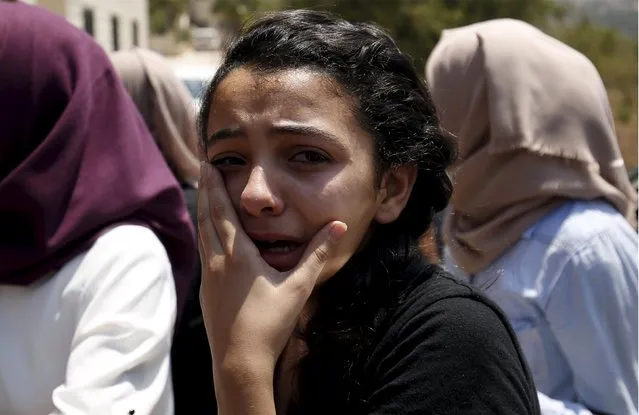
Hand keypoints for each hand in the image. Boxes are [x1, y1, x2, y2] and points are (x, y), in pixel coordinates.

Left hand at [197, 163, 346, 378]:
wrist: (239, 361)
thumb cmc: (269, 324)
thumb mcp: (298, 286)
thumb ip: (317, 254)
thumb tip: (339, 227)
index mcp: (237, 255)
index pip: (222, 210)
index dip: (215, 185)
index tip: (208, 163)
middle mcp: (217, 262)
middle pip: (206, 217)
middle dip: (206, 190)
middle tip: (203, 168)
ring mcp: (209, 278)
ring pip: (202, 236)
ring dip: (203, 212)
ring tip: (205, 197)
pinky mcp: (207, 292)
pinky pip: (204, 254)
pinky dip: (205, 235)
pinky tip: (209, 240)